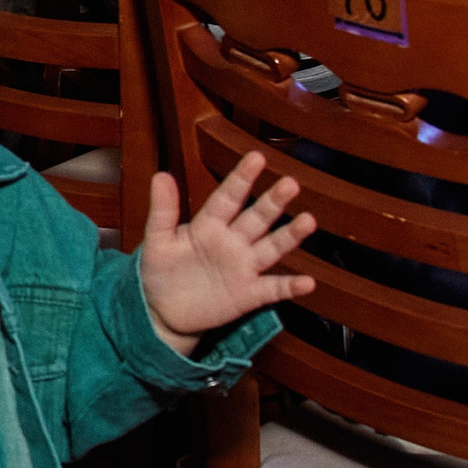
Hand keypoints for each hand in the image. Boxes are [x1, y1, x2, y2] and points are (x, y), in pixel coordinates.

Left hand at [138, 151, 317, 353]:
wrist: (163, 310)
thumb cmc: (161, 269)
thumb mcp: (157, 240)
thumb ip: (162, 210)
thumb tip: (161, 175)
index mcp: (209, 225)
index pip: (228, 197)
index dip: (242, 178)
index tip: (257, 157)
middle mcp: (233, 242)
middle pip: (257, 218)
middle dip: (273, 202)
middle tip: (290, 183)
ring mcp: (244, 267)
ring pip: (272, 247)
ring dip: (290, 235)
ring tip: (309, 221)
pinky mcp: (249, 294)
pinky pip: (274, 289)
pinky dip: (291, 286)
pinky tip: (308, 282)